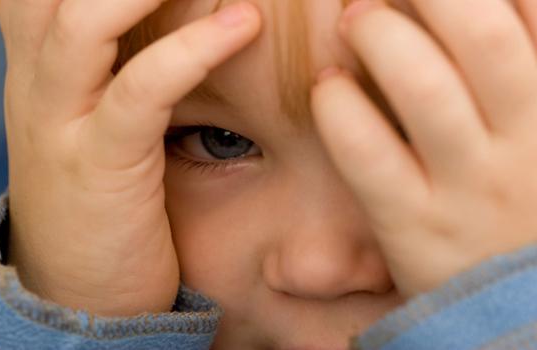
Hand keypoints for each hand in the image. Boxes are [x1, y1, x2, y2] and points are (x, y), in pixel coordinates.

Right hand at [0, 0, 260, 315]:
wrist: (76, 288)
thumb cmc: (98, 197)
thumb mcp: (88, 119)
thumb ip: (109, 65)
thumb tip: (162, 21)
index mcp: (39, 66)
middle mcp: (36, 81)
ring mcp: (59, 122)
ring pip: (84, 23)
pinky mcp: (96, 165)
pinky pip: (138, 92)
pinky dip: (188, 53)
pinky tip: (242, 25)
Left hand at [312, 0, 536, 296]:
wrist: (516, 301)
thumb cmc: (523, 197)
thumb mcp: (535, 131)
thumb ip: (521, 70)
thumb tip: (493, 7)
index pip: (528, 15)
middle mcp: (525, 140)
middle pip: (481, 38)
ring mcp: (469, 185)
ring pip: (425, 89)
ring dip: (380, 37)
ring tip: (355, 19)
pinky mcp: (414, 224)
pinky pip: (369, 156)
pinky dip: (341, 108)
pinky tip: (327, 85)